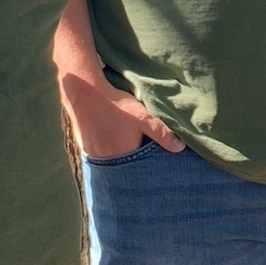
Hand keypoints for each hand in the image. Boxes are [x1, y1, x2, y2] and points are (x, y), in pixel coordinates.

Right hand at [65, 74, 183, 157]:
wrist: (84, 93)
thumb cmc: (116, 106)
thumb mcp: (144, 118)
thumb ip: (162, 133)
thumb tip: (180, 147)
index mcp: (122, 160)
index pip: (139, 171)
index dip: (148, 168)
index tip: (154, 166)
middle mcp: (106, 162)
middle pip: (124, 168)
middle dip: (134, 165)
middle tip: (141, 156)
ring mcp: (93, 156)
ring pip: (112, 162)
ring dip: (120, 158)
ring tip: (127, 148)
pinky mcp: (85, 147)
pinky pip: (99, 155)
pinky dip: (108, 151)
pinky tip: (112, 141)